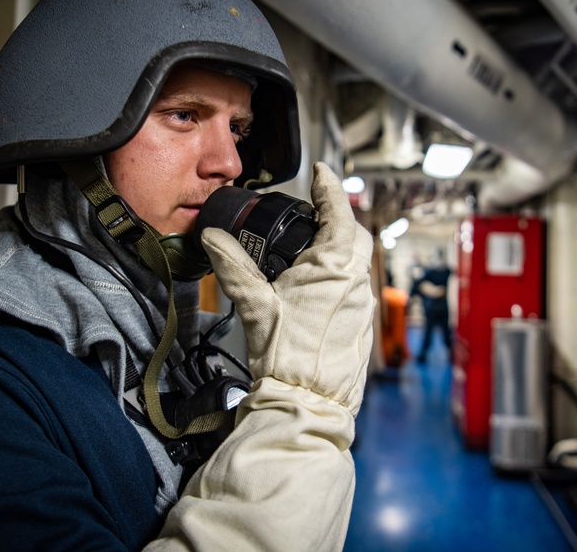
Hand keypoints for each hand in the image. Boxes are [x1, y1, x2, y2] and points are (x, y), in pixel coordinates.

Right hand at [200, 162, 374, 414]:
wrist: (308, 403)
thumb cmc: (286, 357)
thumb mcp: (253, 304)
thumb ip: (232, 265)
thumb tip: (213, 237)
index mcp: (335, 267)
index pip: (338, 213)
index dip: (329, 187)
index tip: (321, 172)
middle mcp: (357, 281)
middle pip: (354, 234)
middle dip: (337, 217)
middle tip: (315, 210)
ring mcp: (363, 305)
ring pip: (357, 261)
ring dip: (338, 248)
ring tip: (309, 248)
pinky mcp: (361, 324)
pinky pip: (355, 286)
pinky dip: (339, 275)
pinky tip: (316, 286)